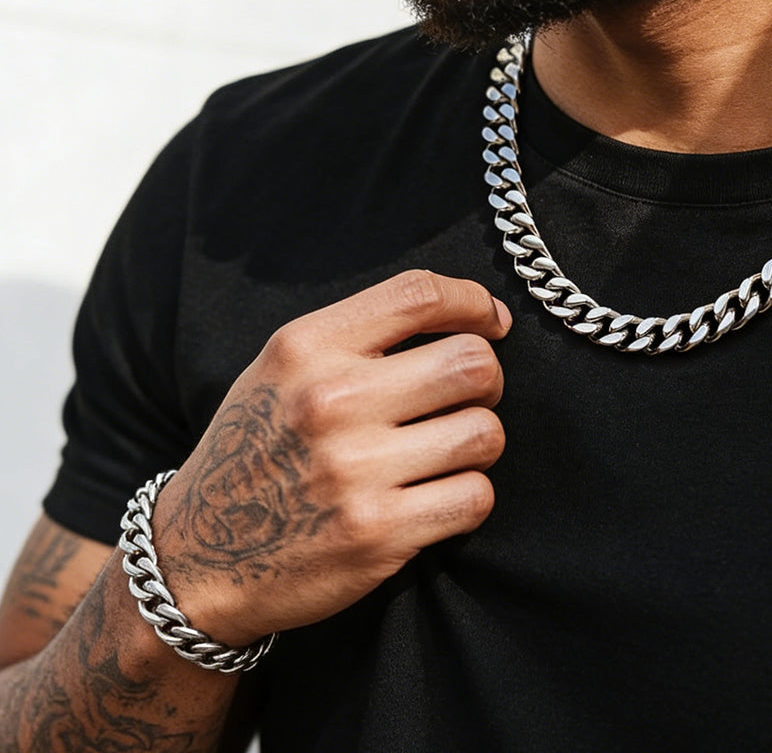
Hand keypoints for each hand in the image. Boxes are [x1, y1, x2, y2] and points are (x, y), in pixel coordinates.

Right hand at [150, 270, 510, 645]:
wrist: (196, 559)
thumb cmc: (253, 450)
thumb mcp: (281, 371)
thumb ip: (358, 337)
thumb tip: (467, 318)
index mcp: (306, 347)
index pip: (419, 295)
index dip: (474, 303)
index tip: (490, 321)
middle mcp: (331, 400)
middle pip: (472, 362)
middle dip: (488, 378)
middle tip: (470, 396)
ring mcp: (355, 470)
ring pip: (485, 432)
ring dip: (479, 441)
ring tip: (449, 450)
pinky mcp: (378, 534)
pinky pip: (475, 497)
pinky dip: (469, 496)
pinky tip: (438, 496)